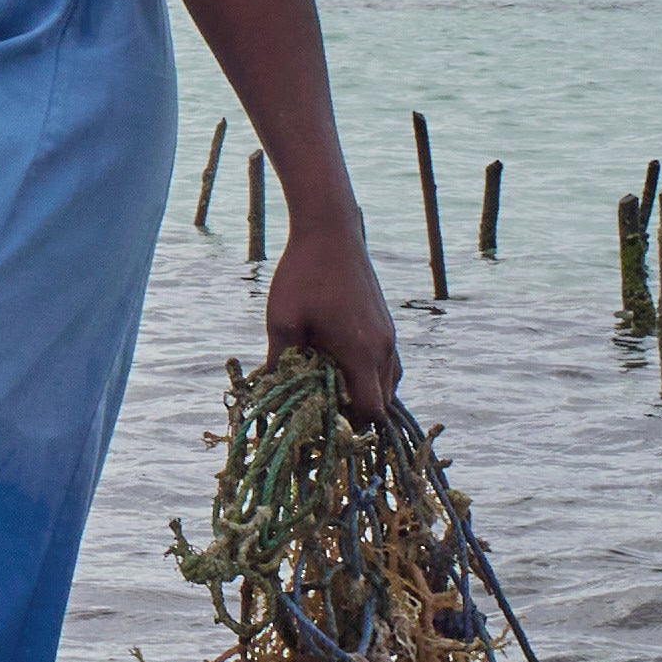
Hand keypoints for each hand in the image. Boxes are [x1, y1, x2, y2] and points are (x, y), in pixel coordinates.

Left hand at [269, 214, 400, 420]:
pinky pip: (388, 363)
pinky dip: (372, 376)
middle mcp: (383, 347)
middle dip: (358, 415)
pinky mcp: (385, 323)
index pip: (370, 409)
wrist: (330, 231)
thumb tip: (272, 392)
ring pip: (390, 382)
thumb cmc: (302, 274)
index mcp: (361, 352)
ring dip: (367, 395)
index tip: (326, 430)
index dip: (351, 428)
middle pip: (383, 401)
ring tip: (335, 396)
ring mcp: (389, 334)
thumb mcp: (282, 320)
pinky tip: (344, 370)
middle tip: (326, 417)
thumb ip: (279, 361)